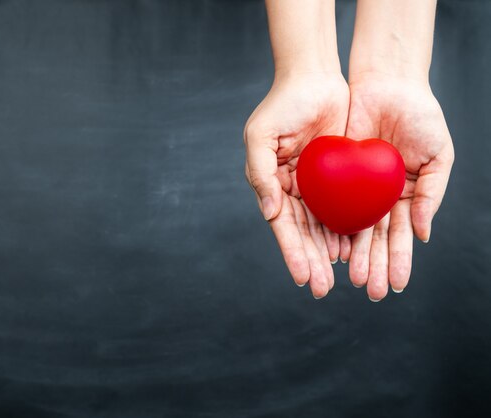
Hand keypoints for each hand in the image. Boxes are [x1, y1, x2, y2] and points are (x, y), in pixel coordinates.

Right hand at [244, 73, 350, 297]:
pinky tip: (352, 249)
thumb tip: (269, 212)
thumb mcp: (260, 136)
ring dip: (328, 252)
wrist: (314, 78)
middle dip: (311, 261)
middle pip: (302, 233)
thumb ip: (260, 173)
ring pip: (322, 226)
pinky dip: (345, 228)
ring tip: (337, 279)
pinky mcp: (336, 176)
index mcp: (270, 183)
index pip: (282, 225)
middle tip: (321, 290)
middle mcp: (291, 189)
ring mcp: (314, 185)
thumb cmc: (282, 104)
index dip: (292, 252)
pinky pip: (341, 207)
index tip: (302, 277)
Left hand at [345, 73, 453, 299]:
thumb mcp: (438, 156)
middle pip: (375, 238)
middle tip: (371, 292)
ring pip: (352, 227)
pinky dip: (332, 227)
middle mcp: (379, 197)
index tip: (396, 286)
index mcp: (406, 196)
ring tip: (351, 280)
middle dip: (374, 266)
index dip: (399, 261)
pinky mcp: (335, 174)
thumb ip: (432, 195)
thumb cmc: (420, 116)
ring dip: (352, 255)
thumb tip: (423, 235)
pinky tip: (332, 249)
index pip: (401, 236)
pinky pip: (332, 204)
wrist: (388, 85)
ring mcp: (357, 188)